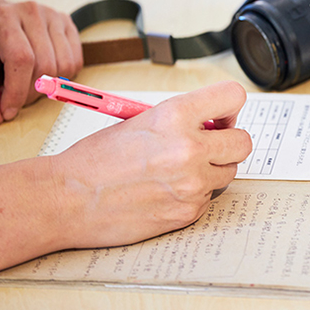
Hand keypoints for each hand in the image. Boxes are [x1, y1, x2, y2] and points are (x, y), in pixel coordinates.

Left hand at [0, 1, 82, 123]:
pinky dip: (63, 77)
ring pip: (64, 66)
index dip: (18, 91)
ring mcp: (53, 16)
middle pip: (45, 65)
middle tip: (16, 97)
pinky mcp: (68, 24)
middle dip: (31, 93)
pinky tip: (45, 74)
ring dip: (49, 86)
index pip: (22, 59)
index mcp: (3, 18)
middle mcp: (31, 13)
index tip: (9, 110)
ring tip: (29, 83)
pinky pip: (76, 62)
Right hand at [50, 81, 252, 248]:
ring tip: (178, 170)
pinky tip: (166, 191)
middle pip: (243, 142)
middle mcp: (189, 148)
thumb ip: (182, 119)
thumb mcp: (140, 120)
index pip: (233, 97)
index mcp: (175, 116)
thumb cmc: (95, 160)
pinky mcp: (188, 211)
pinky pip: (209, 198)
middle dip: (228, 143)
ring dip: (211, 170)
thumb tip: (214, 123)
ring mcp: (192, 183)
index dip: (229, 107)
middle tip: (208, 145)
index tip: (222, 115)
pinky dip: (194, 195)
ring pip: (228, 172)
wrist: (67, 199)